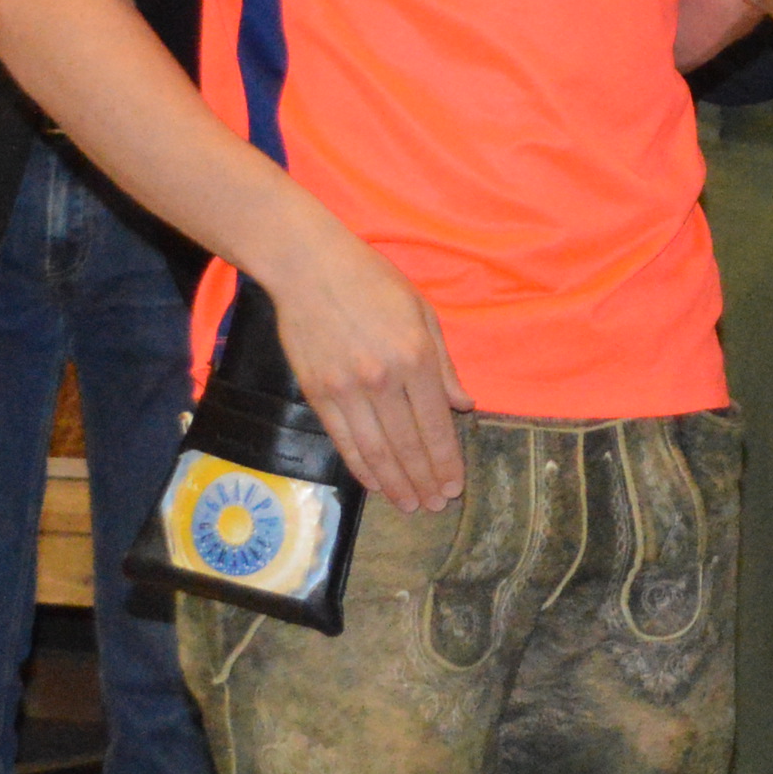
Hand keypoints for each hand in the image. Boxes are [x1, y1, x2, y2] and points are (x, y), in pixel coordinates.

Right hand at [263, 221, 473, 515]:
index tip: (454, 486)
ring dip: (395, 484)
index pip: (436, 423)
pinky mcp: (317, 392)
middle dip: (425, 481)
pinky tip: (374, 484)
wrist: (308, 267)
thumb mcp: (421, 312)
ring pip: (376, 451)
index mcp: (415, 356)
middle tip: (435, 506)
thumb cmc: (372, 282)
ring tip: (410, 505)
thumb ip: (443, 364)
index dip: (446, 461)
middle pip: (408, 445)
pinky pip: (344, 440)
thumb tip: (464, 406)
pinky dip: (361, 467)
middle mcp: (383, 378)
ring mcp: (347, 388)